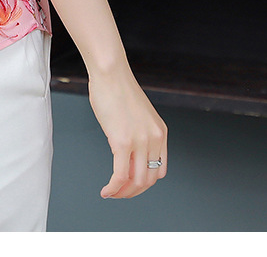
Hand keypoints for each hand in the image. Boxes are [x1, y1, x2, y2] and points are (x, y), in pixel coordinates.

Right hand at [87, 64, 167, 198]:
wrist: (110, 72)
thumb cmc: (118, 88)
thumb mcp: (137, 115)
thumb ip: (138, 134)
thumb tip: (126, 151)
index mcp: (160, 132)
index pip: (159, 170)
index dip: (145, 182)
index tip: (132, 184)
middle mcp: (154, 139)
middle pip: (149, 180)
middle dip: (134, 191)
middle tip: (120, 193)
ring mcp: (139, 142)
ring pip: (136, 181)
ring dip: (123, 193)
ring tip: (112, 193)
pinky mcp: (122, 141)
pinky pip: (120, 175)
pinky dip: (114, 188)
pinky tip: (106, 190)